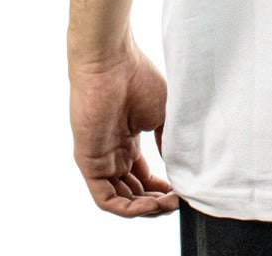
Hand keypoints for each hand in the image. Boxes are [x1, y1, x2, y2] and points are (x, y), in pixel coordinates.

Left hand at [68, 38, 178, 216]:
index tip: (182, 190)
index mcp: (129, 141)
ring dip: (145, 208)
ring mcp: (101, 159)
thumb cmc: (137, 78)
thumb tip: (180, 167)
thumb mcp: (162, 114)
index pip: (143, 177)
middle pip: (134, 191)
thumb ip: (168, 142)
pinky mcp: (89, 163)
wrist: (112, 63)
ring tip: (167, 203)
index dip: (163, 188)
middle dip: (157, 201)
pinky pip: (105, 198)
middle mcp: (114, 153)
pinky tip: (149, 204)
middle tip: (178, 200)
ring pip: (121, 199)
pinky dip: (127, 207)